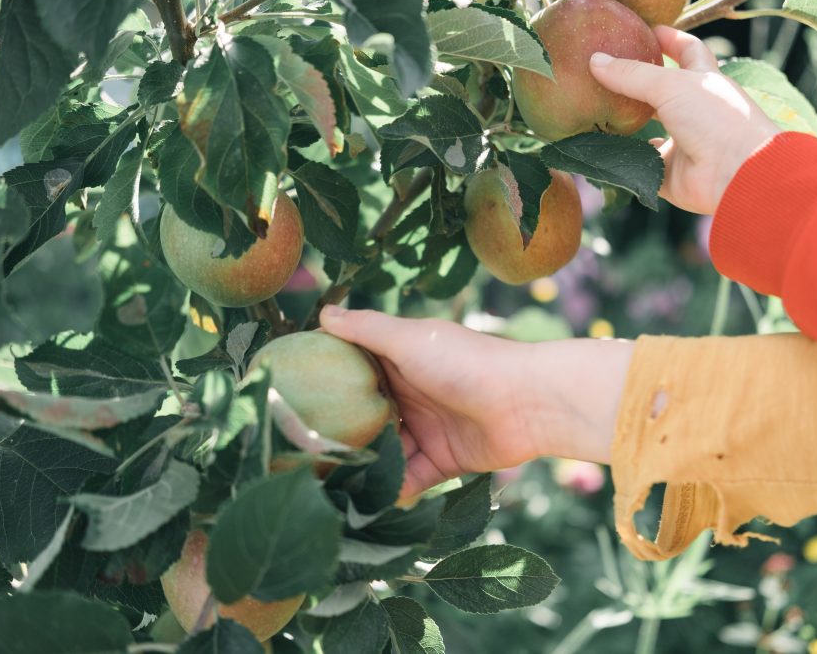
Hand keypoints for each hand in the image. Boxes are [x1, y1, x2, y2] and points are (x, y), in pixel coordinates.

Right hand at [319, 306, 633, 498]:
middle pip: (366, 418)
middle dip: (340, 436)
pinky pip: (410, 478)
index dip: (325, 385)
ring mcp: (425, 428)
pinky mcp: (442, 460)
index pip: (353, 373)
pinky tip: (365, 502)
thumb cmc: (466, 361)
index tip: (288, 401)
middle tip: (299, 457)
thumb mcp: (409, 339)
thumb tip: (322, 313)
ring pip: (385, 452)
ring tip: (325, 487)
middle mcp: (409, 394)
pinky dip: (392, 490)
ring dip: (363, 468)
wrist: (528, 402)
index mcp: (399, 360)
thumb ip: (366, 330)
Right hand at [589, 26, 780, 214]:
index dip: (670, 39)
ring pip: (651, 130)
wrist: (734, 173)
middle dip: (641, 83)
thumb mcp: (671, 85)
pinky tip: (606, 152)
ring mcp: (684, 143)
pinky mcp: (671, 173)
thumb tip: (595, 61)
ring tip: (598, 112)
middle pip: (664, 92)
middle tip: (611, 72)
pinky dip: (626, 160)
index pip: (688, 51)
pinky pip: (643, 166)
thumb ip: (632, 75)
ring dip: (629, 124)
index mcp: (704, 82)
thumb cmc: (715, 118)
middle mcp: (695, 112)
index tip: (648, 30)